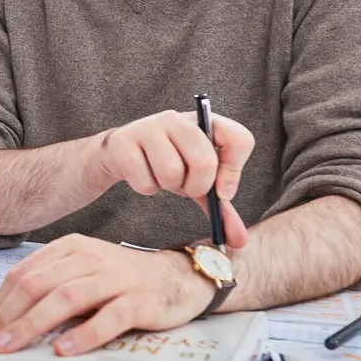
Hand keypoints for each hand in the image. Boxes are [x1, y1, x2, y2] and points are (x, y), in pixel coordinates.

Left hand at [0, 234, 214, 356]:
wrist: (179, 277)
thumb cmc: (122, 281)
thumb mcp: (77, 277)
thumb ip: (38, 291)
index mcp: (69, 249)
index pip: (22, 275)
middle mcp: (89, 258)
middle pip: (37, 286)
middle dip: (8, 318)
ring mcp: (115, 278)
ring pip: (65, 298)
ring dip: (33, 325)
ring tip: (12, 348)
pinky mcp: (140, 300)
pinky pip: (109, 317)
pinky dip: (84, 334)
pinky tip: (63, 350)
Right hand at [95, 110, 253, 249]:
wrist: (121, 152)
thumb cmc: (168, 161)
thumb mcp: (198, 180)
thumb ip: (220, 207)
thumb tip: (238, 240)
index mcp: (205, 122)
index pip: (237, 138)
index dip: (234, 170)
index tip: (222, 192)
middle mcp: (178, 119)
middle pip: (203, 161)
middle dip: (197, 187)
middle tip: (187, 188)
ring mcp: (149, 127)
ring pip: (171, 172)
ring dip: (168, 186)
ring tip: (163, 177)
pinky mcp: (124, 142)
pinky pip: (145, 181)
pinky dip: (147, 188)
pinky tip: (144, 175)